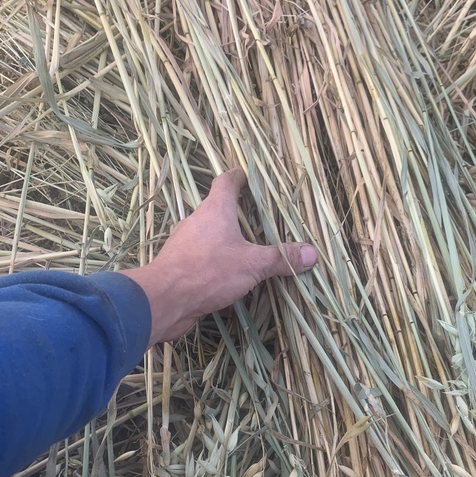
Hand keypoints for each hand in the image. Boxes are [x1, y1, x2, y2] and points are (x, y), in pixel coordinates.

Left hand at [120, 168, 317, 344]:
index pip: (226, 182)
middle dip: (238, 214)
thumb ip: (281, 258)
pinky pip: (202, 261)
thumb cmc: (208, 270)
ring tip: (249, 253)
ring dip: (226, 242)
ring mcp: (184, 244)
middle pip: (218, 210)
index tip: (248, 176)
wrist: (163, 301)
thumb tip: (312, 253)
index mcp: (215, 211)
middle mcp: (197, 222)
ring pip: (209, 237)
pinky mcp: (178, 266)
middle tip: (260, 221)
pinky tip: (230, 284)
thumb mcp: (252, 263)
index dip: (238, 177)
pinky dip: (216, 267)